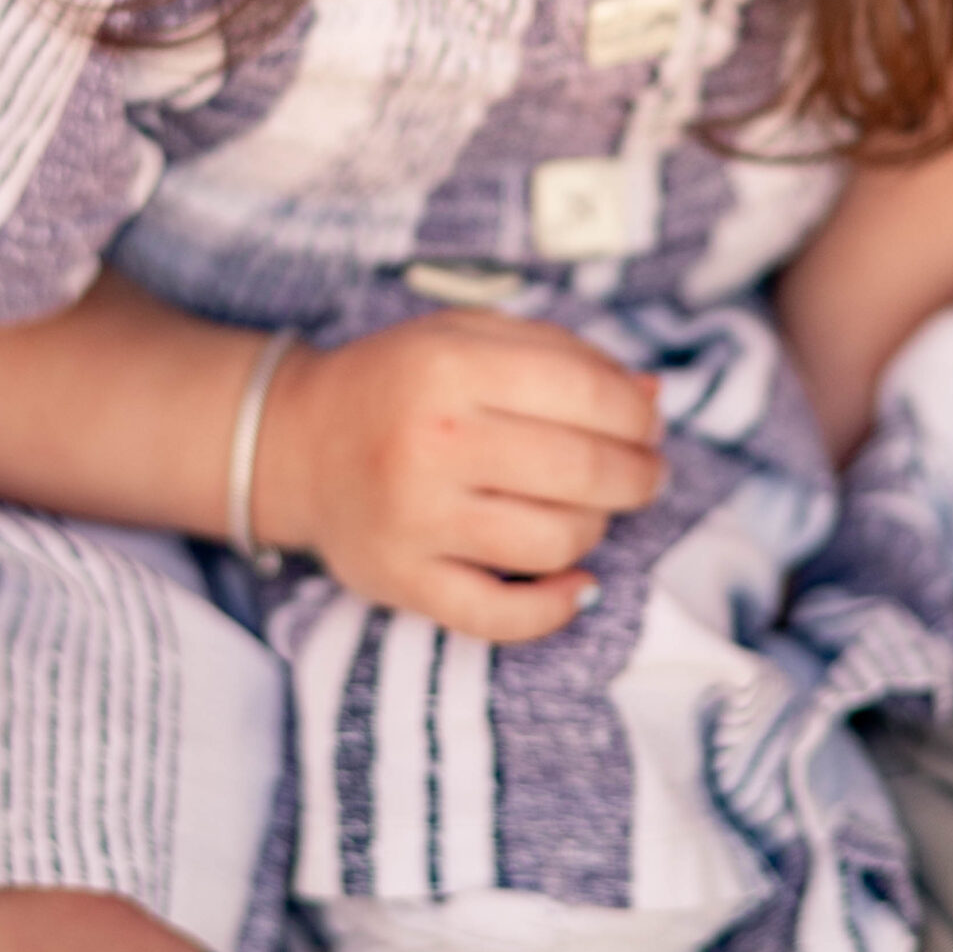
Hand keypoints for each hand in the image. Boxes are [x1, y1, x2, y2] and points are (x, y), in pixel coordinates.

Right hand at [254, 310, 665, 641]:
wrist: (298, 443)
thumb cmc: (400, 382)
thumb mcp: (467, 335)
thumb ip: (561, 353)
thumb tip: (655, 395)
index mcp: (450, 367)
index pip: (586, 393)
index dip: (638, 413)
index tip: (648, 423)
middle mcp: (432, 443)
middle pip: (582, 471)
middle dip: (638, 475)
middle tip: (647, 473)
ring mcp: (416, 520)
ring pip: (556, 541)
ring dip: (599, 527)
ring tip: (595, 509)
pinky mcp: (405, 582)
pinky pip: (502, 615)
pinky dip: (557, 608)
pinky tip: (580, 585)